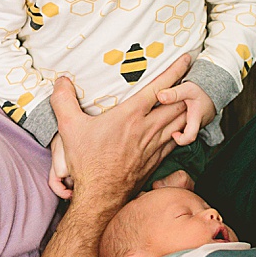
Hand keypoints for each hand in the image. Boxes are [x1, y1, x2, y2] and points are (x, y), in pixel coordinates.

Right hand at [51, 55, 190, 201]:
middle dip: (187, 89)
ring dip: (188, 109)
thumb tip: (61, 80)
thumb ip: (64, 100)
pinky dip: (182, 131)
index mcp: (131, 115)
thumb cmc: (87, 162)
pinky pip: (176, 141)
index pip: (159, 87)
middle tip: (194, 78)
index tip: (187, 59)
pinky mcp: (156, 161)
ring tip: (193, 99)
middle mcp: (147, 128)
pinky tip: (181, 128)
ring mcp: (154, 146)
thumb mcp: (69, 128)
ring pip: (180, 122)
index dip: (175, 70)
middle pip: (177, 103)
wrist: (100, 197)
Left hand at [157, 82, 216, 145]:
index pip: (190, 137)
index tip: (173, 133)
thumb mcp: (187, 88)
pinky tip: (174, 115)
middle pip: (187, 136)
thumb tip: (160, 97)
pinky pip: (189, 126)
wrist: (213, 87)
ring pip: (187, 130)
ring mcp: (199, 123)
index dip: (180, 140)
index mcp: (196, 118)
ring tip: (170, 117)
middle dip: (176, 133)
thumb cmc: (202, 89)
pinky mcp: (198, 121)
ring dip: (178, 126)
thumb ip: (174, 93)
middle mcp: (199, 124)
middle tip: (166, 124)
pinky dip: (181, 122)